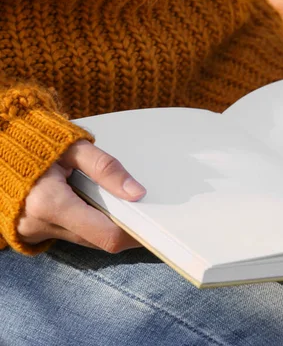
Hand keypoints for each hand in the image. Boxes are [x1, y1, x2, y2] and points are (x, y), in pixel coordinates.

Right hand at [18, 140, 145, 252]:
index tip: (153, 228)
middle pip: (97, 240)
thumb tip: (136, 192)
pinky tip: (93, 205)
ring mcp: (33, 231)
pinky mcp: (32, 231)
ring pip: (85, 239)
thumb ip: (107, 169)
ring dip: (104, 225)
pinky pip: (70, 234)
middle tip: (141, 214)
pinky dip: (87, 223)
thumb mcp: (75, 147)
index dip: (133, 235)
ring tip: (115, 203)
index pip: (105, 234)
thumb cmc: (35, 140)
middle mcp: (40, 223)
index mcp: (50, 203)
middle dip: (121, 229)